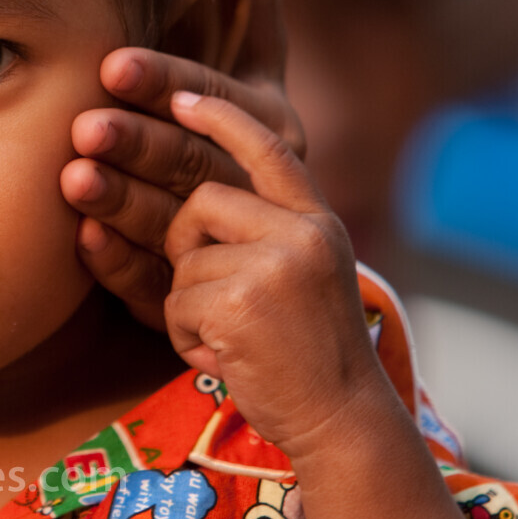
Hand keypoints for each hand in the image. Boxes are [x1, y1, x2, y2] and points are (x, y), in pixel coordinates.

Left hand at [62, 0, 303, 327]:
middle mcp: (264, 191)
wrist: (272, 284)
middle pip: (195, 163)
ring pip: (175, 226)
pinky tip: (82, 242)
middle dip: (139, 143)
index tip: (114, 65)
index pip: (217, 100)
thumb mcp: (256, 72)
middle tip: (83, 124)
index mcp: (274, 130)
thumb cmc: (243, 147)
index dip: (168, 82)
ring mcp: (240, 256)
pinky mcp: (204, 309)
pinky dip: (120, 267)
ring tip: (72, 180)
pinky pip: (160, 291)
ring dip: (124, 202)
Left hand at [161, 91, 387, 457]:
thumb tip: (196, 194)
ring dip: (189, 306)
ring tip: (233, 339)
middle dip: (185, 246)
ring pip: (183, 260)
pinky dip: (185, 337)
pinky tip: (225, 358)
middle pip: (200, 202)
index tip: (180, 96)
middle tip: (213, 298)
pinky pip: (175, 303)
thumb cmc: (308, 355)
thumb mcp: (306, 274)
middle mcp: (304, 234)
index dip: (221, 117)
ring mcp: (275, 267)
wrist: (342, 422)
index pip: (270, 147)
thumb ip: (269, 229)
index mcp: (319, 222)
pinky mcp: (241, 303)